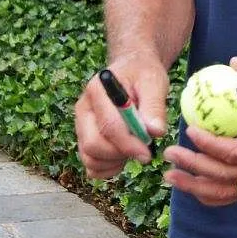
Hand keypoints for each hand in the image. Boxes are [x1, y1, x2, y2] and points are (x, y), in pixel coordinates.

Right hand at [75, 53, 168, 177]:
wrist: (134, 69)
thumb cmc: (144, 73)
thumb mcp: (154, 81)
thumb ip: (154, 106)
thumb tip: (155, 132)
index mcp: (98, 89)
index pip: (109, 125)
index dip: (128, 144)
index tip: (147, 154)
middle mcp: (84, 108)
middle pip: (92, 145)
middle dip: (120, 154)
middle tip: (144, 151)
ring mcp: (81, 125)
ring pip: (90, 158)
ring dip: (114, 162)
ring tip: (135, 148)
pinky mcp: (85, 138)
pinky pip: (90, 165)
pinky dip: (107, 168)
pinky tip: (124, 156)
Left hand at [163, 57, 236, 205]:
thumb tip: (233, 63)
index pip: (232, 154)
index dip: (208, 144)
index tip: (189, 129)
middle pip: (223, 178)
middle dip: (193, 167)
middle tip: (170, 152)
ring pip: (226, 193)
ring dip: (196, 186)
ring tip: (172, 176)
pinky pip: (234, 195)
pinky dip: (212, 193)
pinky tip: (194, 184)